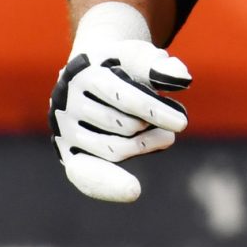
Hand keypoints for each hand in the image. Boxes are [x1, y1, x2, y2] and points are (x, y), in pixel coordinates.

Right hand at [49, 1, 191, 202]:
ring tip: (167, 137)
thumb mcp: (141, 56)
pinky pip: (87, 175)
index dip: (156, 111)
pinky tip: (132, 190)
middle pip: (123, 126)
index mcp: (85, 72)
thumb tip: (182, 79)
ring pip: (114, 149)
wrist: (91, 70)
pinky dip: (108, 185)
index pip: (125, 98)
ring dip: (145, 146)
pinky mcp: (66, 150)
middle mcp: (67, 102)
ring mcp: (64, 128)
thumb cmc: (122, 64)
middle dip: (154, 125)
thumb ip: (161, 66)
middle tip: (179, 122)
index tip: (182, 123)